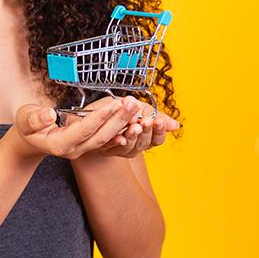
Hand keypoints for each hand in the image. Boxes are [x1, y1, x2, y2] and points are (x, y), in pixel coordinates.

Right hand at [11, 99, 141, 160]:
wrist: (31, 140)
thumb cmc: (27, 126)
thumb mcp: (25, 119)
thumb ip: (35, 118)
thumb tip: (49, 114)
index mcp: (58, 144)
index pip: (83, 130)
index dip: (99, 117)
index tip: (114, 104)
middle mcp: (74, 150)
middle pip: (100, 136)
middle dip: (118, 120)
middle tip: (133, 104)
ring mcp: (83, 150)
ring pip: (107, 138)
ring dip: (123, 123)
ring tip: (136, 107)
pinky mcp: (89, 146)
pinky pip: (108, 139)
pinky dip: (122, 129)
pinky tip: (134, 119)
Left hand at [61, 95, 180, 158]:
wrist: (82, 114)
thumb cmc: (110, 109)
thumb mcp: (134, 108)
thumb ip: (155, 116)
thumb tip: (175, 125)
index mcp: (141, 136)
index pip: (156, 139)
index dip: (158, 131)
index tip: (157, 120)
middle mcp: (130, 146)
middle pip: (143, 144)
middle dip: (146, 131)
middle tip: (147, 120)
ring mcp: (115, 149)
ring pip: (128, 148)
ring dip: (133, 136)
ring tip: (135, 124)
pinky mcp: (99, 149)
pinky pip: (109, 148)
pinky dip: (116, 142)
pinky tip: (120, 136)